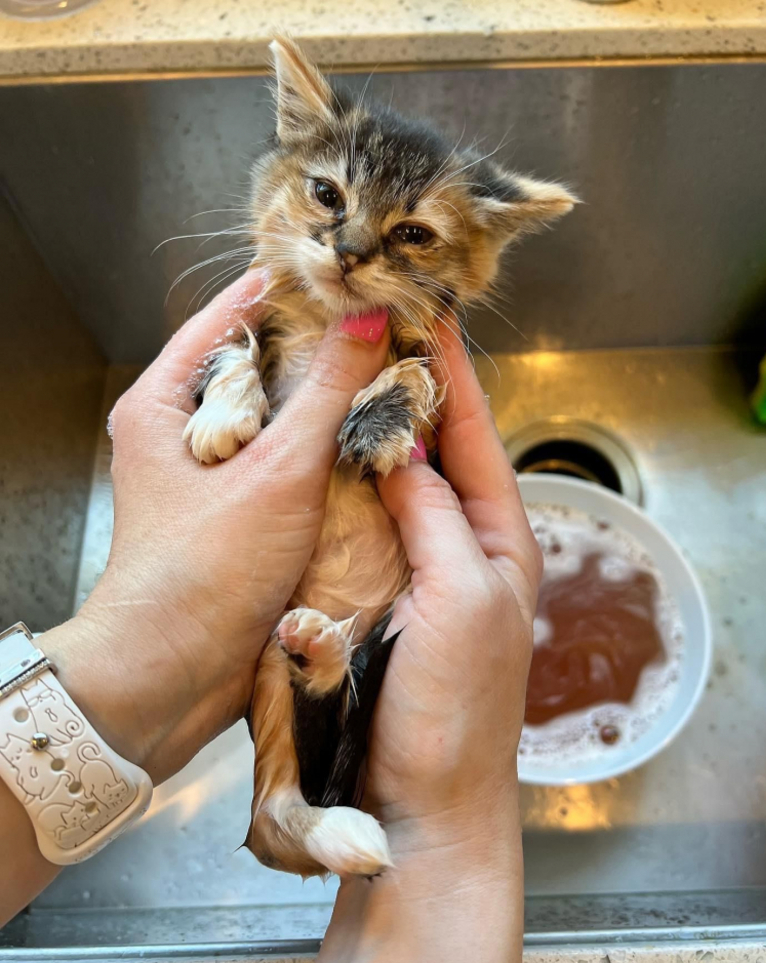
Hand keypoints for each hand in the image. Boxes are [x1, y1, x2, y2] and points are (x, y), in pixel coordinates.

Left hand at [39, 270, 389, 783]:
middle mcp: (182, 429)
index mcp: (164, 401)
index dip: (293, 289)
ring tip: (391, 371)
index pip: (231, 314)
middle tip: (387, 324)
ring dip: (329, 401)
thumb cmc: (204, 572)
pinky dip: (326, 449)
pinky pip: (287, 461)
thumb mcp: (276, 473)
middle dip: (321, 346)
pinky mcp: (238, 511)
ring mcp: (211, 472)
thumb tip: (366, 323)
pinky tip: (373, 438)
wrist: (174, 676)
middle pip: (259, 364)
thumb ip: (326, 394)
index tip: (353, 273)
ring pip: (278, 416)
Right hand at [371, 319, 539, 842]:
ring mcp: (420, 570)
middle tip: (374, 338)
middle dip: (410, 396)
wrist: (424, 800)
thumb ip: (434, 515)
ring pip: (399, 485)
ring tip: (344, 381)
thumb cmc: (457, 706)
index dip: (453, 376)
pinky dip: (349, 489)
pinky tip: (324, 463)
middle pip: (438, 453)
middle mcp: (464, 545)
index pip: (477, 436)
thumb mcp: (460, 596)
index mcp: (500, 538)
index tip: (429, 316)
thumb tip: (403, 446)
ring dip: (376, 437)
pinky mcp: (380, 595)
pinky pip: (367, 527)